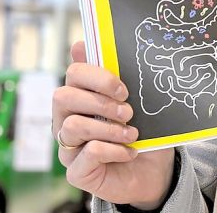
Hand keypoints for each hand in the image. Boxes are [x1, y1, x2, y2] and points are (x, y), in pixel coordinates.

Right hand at [53, 41, 174, 207]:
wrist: (153, 172)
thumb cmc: (142, 132)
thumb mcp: (137, 102)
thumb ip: (115, 77)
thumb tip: (83, 45)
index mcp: (79, 98)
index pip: (74, 74)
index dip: (98, 77)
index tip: (123, 89)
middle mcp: (66, 121)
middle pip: (63, 96)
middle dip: (100, 101)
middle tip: (128, 111)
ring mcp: (68, 147)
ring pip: (73, 125)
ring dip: (109, 127)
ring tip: (132, 133)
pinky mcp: (76, 172)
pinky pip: (89, 153)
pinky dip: (115, 150)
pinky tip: (130, 152)